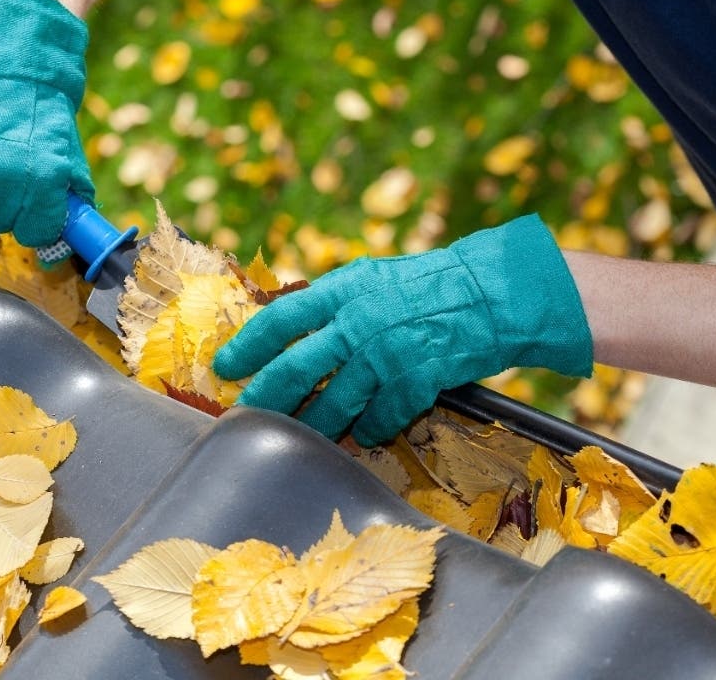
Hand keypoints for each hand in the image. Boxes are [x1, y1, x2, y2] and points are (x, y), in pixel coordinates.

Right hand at [0, 0, 94, 246]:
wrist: (7, 60)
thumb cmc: (43, 109)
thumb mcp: (68, 151)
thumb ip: (69, 194)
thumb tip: (71, 233)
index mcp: (42, 179)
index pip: (36, 233)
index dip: (39, 226)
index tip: (39, 216)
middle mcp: (2, 176)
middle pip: (1, 221)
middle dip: (11, 207)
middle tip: (16, 181)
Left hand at [213, 215, 592, 445]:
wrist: (489, 293)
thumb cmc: (425, 285)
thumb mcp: (370, 278)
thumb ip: (331, 303)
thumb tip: (288, 329)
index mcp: (343, 290)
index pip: (281, 320)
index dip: (248, 346)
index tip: (226, 367)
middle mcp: (358, 322)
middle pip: (297, 369)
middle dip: (266, 398)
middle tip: (246, 415)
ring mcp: (386, 354)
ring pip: (334, 405)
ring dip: (313, 426)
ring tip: (299, 436)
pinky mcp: (415, 382)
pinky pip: (379, 419)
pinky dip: (368, 430)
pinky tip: (364, 434)